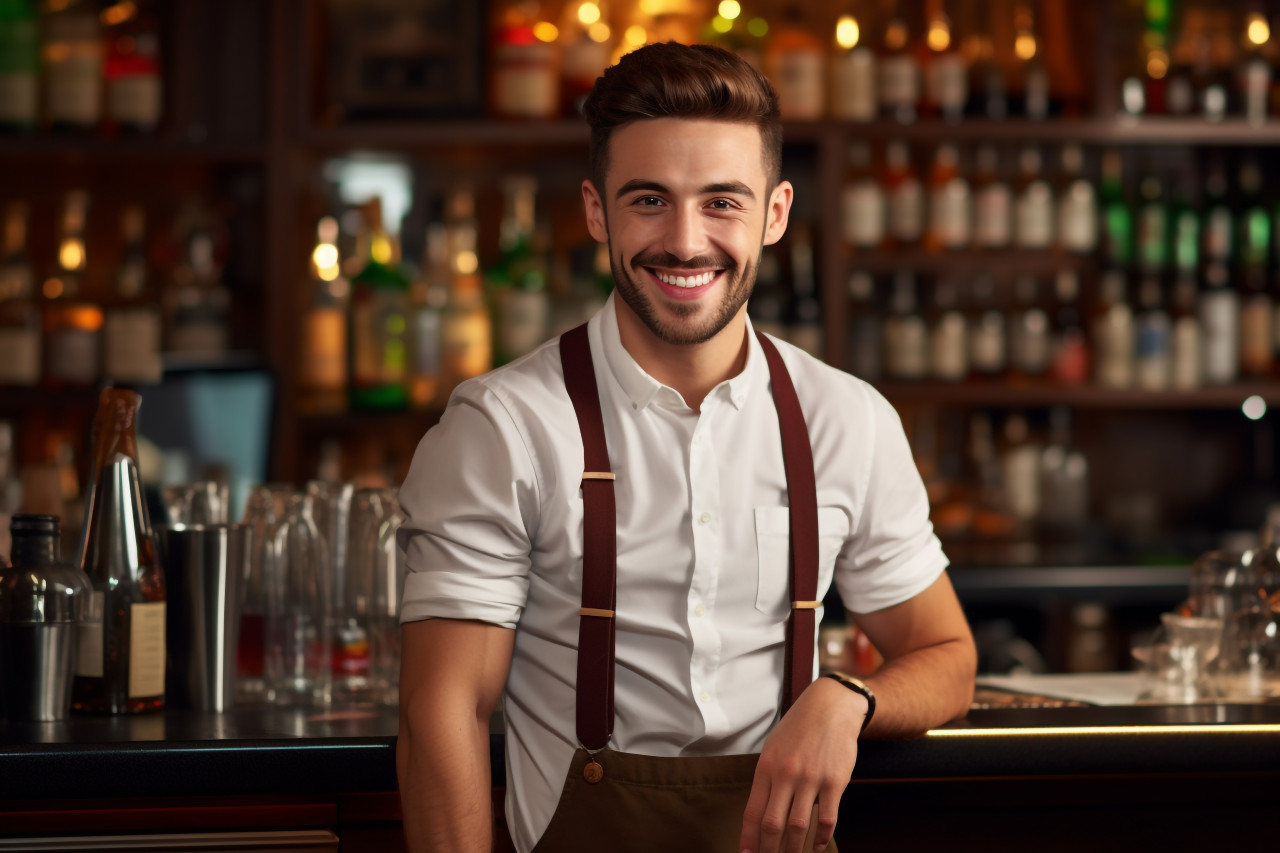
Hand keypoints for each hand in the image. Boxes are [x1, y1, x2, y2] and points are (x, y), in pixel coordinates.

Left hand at [738, 677, 865, 852]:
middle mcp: (786, 774)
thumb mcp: (773, 748)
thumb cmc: (798, 729)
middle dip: (769, 850)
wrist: (830, 707)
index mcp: (766, 767)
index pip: (752, 812)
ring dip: (794, 849)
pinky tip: (816, 846)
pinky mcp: (834, 781)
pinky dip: (821, 837)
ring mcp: (811, 779)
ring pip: (799, 826)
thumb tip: (760, 814)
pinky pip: (827, 818)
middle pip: (773, 824)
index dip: (748, 839)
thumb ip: (767, 779)